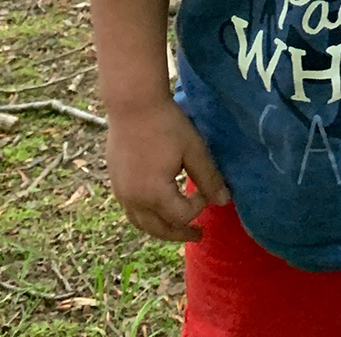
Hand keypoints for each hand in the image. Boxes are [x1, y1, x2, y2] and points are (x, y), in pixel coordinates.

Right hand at [105, 97, 229, 242]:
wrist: (132, 104)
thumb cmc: (167, 124)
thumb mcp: (194, 150)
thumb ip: (209, 178)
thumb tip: (224, 202)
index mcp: (154, 194)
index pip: (181, 215)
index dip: (198, 207)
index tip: (207, 189)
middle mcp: (133, 200)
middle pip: (159, 229)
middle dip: (180, 234)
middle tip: (198, 235)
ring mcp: (121, 194)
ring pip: (142, 225)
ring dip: (161, 230)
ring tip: (178, 229)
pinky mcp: (115, 184)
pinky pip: (132, 212)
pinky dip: (147, 218)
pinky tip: (157, 211)